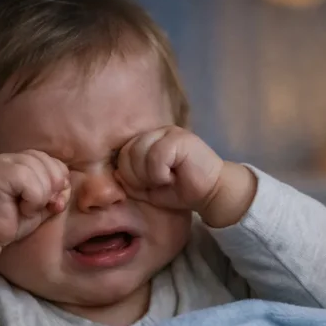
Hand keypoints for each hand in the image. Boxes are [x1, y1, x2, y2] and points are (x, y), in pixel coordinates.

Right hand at [0, 150, 70, 246]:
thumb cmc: (10, 222)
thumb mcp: (41, 206)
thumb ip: (56, 193)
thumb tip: (67, 186)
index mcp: (21, 161)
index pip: (54, 162)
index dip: (58, 183)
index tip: (50, 203)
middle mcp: (12, 157)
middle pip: (51, 164)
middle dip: (52, 190)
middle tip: (36, 207)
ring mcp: (4, 162)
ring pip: (44, 174)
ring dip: (41, 198)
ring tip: (24, 208)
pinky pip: (33, 184)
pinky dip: (33, 201)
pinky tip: (20, 209)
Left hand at [115, 127, 255, 226]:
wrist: (210, 192)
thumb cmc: (179, 191)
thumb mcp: (146, 189)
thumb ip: (129, 180)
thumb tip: (115, 174)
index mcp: (146, 141)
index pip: (121, 155)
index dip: (128, 176)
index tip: (147, 186)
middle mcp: (155, 132)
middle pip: (126, 153)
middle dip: (137, 177)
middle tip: (156, 184)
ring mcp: (167, 132)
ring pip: (138, 153)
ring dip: (149, 176)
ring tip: (165, 180)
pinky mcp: (179, 138)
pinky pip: (155, 157)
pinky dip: (160, 174)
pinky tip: (172, 177)